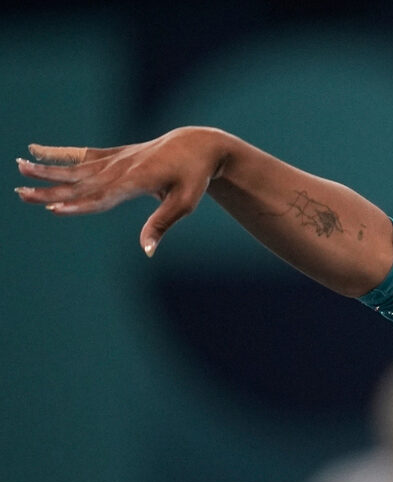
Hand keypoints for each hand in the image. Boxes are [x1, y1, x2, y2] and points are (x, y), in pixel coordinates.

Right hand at [15, 126, 226, 255]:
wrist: (198, 145)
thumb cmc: (194, 177)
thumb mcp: (185, 202)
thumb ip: (162, 224)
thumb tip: (147, 251)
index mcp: (138, 180)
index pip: (103, 197)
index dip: (79, 205)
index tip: (54, 208)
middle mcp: (122, 168)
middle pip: (81, 183)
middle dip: (50, 189)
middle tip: (21, 194)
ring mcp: (116, 159)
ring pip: (76, 168)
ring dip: (47, 170)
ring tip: (19, 167)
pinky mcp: (115, 154)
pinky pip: (82, 154)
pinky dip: (59, 153)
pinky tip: (35, 149)